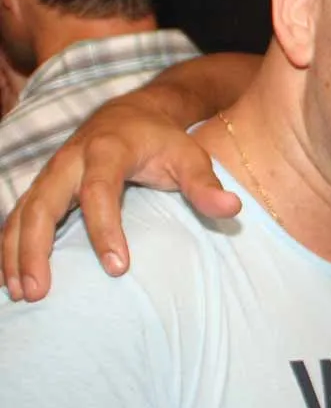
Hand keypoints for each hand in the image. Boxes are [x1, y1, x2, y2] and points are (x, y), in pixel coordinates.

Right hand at [1, 101, 239, 301]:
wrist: (133, 113)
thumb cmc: (165, 141)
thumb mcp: (190, 156)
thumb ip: (206, 185)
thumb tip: (232, 209)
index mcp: (108, 150)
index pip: (100, 191)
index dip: (105, 230)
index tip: (118, 268)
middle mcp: (71, 160)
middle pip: (43, 204)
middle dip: (37, 249)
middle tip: (40, 292)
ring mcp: (52, 173)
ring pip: (22, 213)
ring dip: (15, 254)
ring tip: (22, 294)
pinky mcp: (43, 186)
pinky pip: (18, 217)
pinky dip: (10, 247)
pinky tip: (12, 279)